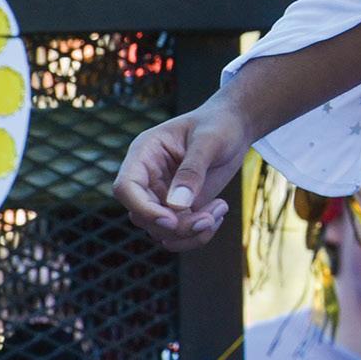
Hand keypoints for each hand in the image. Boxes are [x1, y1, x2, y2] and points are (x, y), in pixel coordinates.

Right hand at [111, 103, 250, 251]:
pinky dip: (198, 234)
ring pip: (161, 231)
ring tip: (220, 209)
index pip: (126, 188)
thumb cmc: (219, 125)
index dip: (143, 209)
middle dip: (177, 226)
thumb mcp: (209, 140)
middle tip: (210, 217)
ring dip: (191, 232)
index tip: (173, 220)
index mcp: (144, 154)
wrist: (235, 128)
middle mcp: (148, 178)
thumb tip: (177, 205)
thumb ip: (192, 170)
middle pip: (143, 217)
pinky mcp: (179, 209)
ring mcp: (162, 196)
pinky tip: (219, 213)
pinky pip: (179, 235)